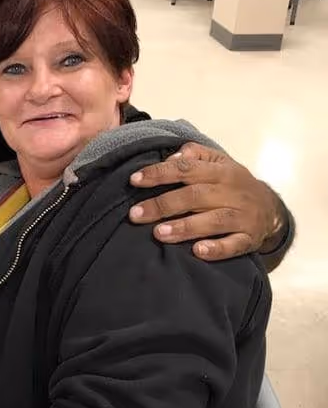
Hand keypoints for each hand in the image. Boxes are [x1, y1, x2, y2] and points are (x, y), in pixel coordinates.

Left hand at [128, 142, 285, 260]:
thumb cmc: (232, 184)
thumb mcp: (218, 162)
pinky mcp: (249, 238)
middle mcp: (231, 192)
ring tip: (158, 233)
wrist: (272, 209)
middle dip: (163, 205)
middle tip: (135, 215)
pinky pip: (234, 245)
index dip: (159, 173)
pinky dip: (217, 249)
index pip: (186, 168)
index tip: (134, 180)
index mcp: (220, 171)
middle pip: (194, 196)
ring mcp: (242, 216)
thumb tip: (170, 158)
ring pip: (213, 221)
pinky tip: (197, 251)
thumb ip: (194, 155)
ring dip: (184, 227)